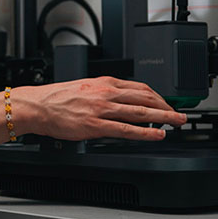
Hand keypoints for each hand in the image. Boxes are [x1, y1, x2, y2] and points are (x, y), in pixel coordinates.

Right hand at [14, 76, 186, 141]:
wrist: (38, 105)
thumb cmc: (56, 98)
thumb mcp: (85, 87)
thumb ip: (104, 92)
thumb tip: (122, 100)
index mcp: (104, 82)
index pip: (140, 87)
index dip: (158, 96)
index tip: (167, 103)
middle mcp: (106, 93)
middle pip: (146, 98)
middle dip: (167, 107)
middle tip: (180, 115)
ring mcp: (102, 110)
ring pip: (141, 113)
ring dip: (164, 118)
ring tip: (177, 123)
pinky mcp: (96, 126)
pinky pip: (127, 130)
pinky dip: (146, 133)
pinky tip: (157, 135)